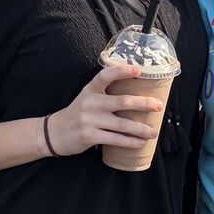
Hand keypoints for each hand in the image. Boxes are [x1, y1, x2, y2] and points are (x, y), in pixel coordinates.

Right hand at [46, 65, 165, 155]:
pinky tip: (140, 143)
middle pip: (122, 101)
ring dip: (141, 129)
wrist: (55, 132)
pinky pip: (115, 139)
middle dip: (143, 104)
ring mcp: (89, 120)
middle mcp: (90, 102)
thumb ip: (105, 94)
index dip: (122, 71)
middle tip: (158, 106)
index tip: (138, 70)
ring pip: (122, 124)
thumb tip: (136, 98)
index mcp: (90, 89)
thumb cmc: (78, 114)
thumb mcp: (87, 98)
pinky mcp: (89, 136)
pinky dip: (130, 142)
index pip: (105, 75)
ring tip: (153, 132)